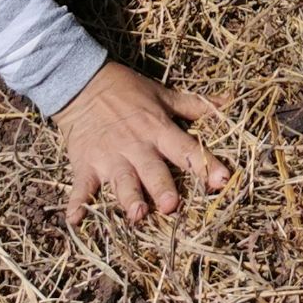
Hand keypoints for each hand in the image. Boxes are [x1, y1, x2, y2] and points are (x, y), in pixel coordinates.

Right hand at [53, 57, 228, 225]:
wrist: (83, 83)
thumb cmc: (128, 91)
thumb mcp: (163, 95)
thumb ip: (195, 105)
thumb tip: (228, 101)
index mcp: (159, 130)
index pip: (187, 149)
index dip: (206, 165)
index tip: (222, 181)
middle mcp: (137, 146)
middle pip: (153, 170)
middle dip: (162, 188)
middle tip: (172, 206)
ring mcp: (110, 157)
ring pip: (122, 181)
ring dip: (129, 198)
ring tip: (137, 215)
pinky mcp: (85, 164)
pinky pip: (82, 187)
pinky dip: (77, 203)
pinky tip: (75, 219)